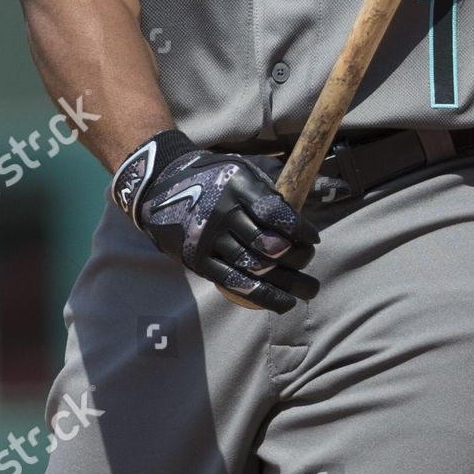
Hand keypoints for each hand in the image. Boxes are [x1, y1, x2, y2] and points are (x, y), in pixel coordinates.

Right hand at [113, 135, 319, 313]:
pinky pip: (235, 283)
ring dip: (287, 282)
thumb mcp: (239, 170)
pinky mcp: (199, 260)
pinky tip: (285, 302)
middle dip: (297, 258)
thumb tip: (299, 218)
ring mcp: (209, 239)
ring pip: (255, 267)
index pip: (276, 214)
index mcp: (238, 187)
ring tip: (309, 289)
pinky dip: (263, 295)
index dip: (300, 230)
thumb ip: (267, 192)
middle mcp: (224, 213)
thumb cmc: (213, 178)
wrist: (161, 186)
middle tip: (309, 262)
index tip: (313, 239)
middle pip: (268, 244)